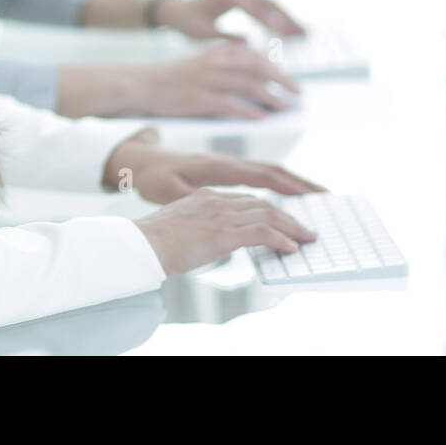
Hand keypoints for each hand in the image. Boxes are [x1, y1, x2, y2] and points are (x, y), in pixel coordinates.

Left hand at [105, 136, 326, 203]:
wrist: (140, 160)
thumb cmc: (152, 176)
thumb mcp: (169, 191)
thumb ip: (193, 199)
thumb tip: (217, 208)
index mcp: (219, 167)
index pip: (264, 174)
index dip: (290, 184)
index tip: (313, 194)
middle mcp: (228, 162)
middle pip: (274, 170)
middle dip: (302, 183)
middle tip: (328, 196)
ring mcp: (227, 165)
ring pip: (268, 172)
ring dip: (292, 183)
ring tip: (315, 197)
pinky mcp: (224, 171)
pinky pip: (257, 176)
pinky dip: (276, 184)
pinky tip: (286, 195)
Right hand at [134, 189, 319, 276]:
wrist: (140, 245)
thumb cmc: (152, 242)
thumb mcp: (179, 225)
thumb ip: (198, 225)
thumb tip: (209, 239)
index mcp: (204, 197)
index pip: (245, 200)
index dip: (267, 209)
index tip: (281, 218)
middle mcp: (215, 200)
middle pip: (261, 204)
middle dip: (286, 216)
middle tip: (303, 228)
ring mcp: (220, 215)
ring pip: (267, 215)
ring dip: (291, 227)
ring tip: (305, 238)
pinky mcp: (223, 232)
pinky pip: (262, 233)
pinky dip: (280, 239)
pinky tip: (290, 247)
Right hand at [137, 41, 299, 118]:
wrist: (141, 84)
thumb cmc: (172, 79)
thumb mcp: (200, 64)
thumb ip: (224, 66)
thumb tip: (252, 79)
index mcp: (216, 52)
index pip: (255, 55)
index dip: (276, 67)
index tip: (290, 80)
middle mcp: (215, 62)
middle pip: (257, 67)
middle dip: (281, 79)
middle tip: (297, 93)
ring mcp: (207, 79)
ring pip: (248, 85)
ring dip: (270, 96)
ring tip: (284, 108)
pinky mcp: (198, 98)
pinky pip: (230, 104)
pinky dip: (248, 110)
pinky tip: (261, 118)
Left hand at [154, 0, 306, 40]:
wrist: (178, 10)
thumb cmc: (188, 22)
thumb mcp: (203, 33)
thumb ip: (224, 38)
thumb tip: (247, 46)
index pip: (253, 7)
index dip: (270, 20)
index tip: (284, 32)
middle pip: (268, 2)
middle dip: (287, 18)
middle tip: (303, 33)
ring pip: (270, 3)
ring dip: (287, 18)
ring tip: (303, 32)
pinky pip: (265, 6)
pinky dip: (278, 17)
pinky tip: (290, 29)